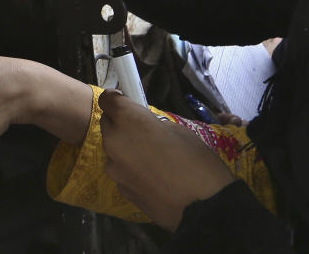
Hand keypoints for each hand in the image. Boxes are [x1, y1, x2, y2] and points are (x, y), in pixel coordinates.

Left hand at [99, 90, 235, 230]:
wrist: (201, 208)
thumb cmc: (196, 162)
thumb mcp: (179, 131)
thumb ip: (153, 125)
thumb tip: (145, 128)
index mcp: (129, 120)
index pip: (107, 101)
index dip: (116, 100)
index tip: (127, 103)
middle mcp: (114, 142)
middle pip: (108, 125)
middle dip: (121, 124)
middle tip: (144, 131)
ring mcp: (115, 169)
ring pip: (114, 150)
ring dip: (126, 149)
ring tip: (152, 159)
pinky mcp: (120, 190)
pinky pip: (122, 172)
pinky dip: (132, 170)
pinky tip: (153, 178)